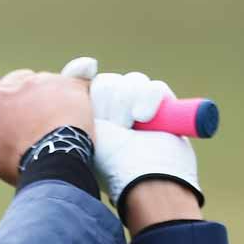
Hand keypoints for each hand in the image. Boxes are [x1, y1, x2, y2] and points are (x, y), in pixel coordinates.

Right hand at [0, 66, 92, 185]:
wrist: (58, 163)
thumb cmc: (24, 164)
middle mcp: (9, 89)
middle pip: (11, 80)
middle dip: (19, 95)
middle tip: (31, 120)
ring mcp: (39, 82)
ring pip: (40, 82)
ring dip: (46, 98)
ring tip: (56, 126)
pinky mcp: (66, 82)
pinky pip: (68, 84)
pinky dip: (71, 97)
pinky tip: (74, 118)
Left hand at [60, 56, 201, 213]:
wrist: (146, 179)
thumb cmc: (110, 161)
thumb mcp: (84, 128)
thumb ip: (78, 99)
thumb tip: (86, 64)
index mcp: (90, 122)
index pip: (85, 87)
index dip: (83, 75)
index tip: (87, 70)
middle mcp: (114, 116)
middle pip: (107, 82)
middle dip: (108, 101)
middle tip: (114, 126)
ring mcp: (141, 112)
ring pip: (131, 82)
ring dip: (128, 102)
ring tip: (130, 125)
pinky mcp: (166, 109)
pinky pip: (155, 87)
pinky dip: (150, 99)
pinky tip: (145, 117)